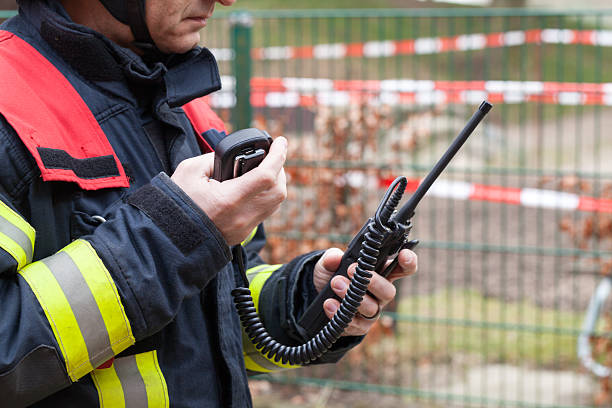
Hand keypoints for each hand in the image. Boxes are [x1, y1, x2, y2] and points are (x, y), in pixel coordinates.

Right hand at [171, 137, 287, 245]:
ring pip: (276, 203)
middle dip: (279, 169)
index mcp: (229, 199)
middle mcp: (242, 216)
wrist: (169, 236)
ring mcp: (244, 227)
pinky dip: (267, 196)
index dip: (278, 155)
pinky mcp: (243, 233)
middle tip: (271, 156)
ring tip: (265, 169)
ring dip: (276, 183)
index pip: (267, 175)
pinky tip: (256, 186)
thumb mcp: (190, 171)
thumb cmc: (177, 203)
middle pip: (278, 190)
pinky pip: (265, 212)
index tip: (281, 141)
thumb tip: (233, 157)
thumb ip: (214, 159)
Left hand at [313, 247, 416, 336]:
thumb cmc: (331, 276)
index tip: (404, 254)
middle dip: (372, 281)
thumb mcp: (328, 264)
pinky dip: (341, 313)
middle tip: (351, 270)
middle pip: (389, 291)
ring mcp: (372, 311)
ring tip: (336, 283)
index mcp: (381, 273)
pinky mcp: (360, 326)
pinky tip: (329, 304)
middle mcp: (380, 293)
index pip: (402, 268)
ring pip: (372, 308)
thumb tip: (335, 257)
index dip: (408, 262)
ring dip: (353, 296)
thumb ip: (331, 258)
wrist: (317, 298)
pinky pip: (356, 324)